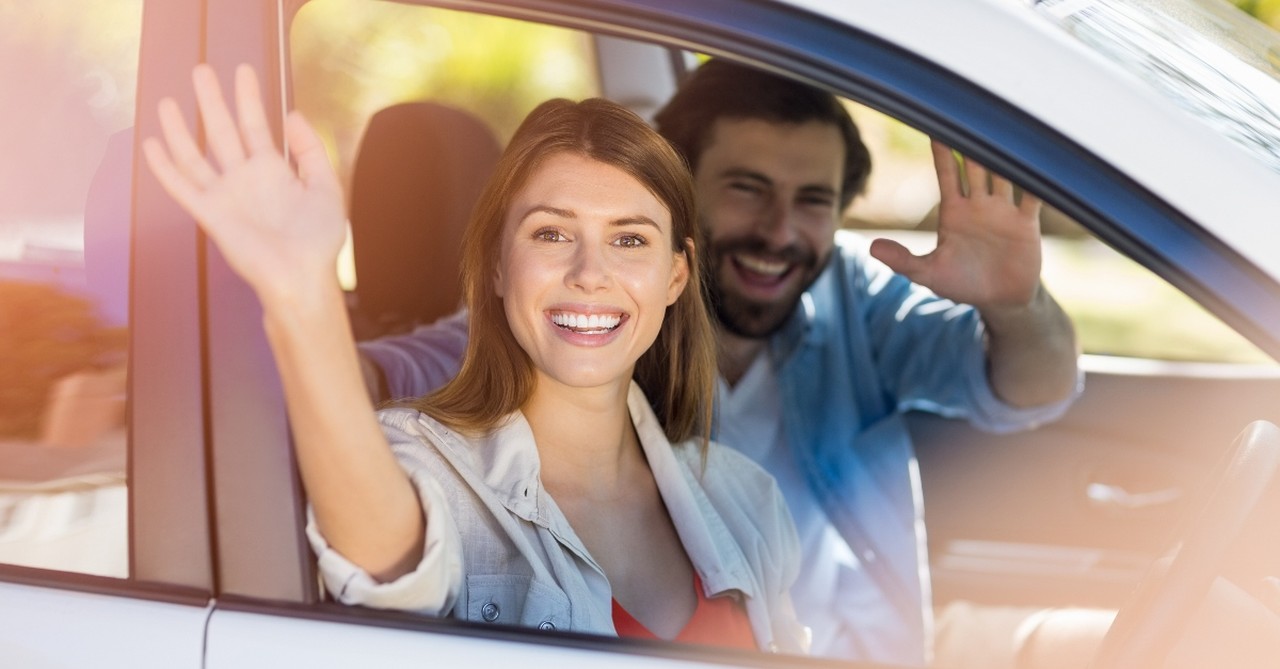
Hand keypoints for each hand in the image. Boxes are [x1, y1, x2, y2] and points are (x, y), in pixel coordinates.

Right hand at [143, 63, 346, 306]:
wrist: (303, 276)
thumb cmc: (318, 241)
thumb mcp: (326, 188)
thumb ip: (312, 152)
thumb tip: (294, 115)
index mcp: (274, 172)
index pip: (257, 126)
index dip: (249, 98)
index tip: (243, 71)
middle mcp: (246, 179)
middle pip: (223, 131)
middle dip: (211, 100)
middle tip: (201, 70)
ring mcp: (226, 195)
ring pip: (196, 154)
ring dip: (181, 128)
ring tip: (169, 99)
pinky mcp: (211, 214)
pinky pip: (182, 186)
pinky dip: (164, 167)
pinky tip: (151, 144)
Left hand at [869, 140, 1042, 310]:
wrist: (999, 300)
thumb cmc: (962, 283)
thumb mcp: (929, 274)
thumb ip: (903, 261)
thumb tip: (872, 247)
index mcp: (954, 211)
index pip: (947, 174)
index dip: (943, 151)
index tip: (936, 125)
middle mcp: (979, 204)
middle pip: (976, 167)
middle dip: (973, 144)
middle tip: (970, 114)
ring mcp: (1004, 211)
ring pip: (1004, 175)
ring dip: (1003, 155)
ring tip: (1003, 128)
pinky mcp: (1026, 223)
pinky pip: (1033, 197)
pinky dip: (1037, 181)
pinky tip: (1038, 162)